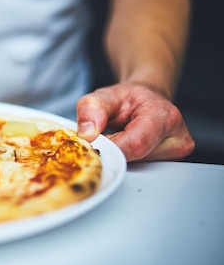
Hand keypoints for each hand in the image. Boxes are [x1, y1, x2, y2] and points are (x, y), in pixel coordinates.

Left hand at [75, 82, 194, 161]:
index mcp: (165, 116)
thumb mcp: (105, 95)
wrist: (147, 101)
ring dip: (118, 155)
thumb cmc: (129, 98)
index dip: (108, 146)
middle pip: (133, 158)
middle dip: (111, 150)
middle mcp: (177, 139)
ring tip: (117, 138)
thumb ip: (92, 108)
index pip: (134, 144)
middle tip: (104, 136)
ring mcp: (175, 155)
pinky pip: (139, 170)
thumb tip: (87, 134)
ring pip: (135, 167)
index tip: (93, 140)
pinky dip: (125, 160)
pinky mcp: (170, 165)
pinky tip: (124, 147)